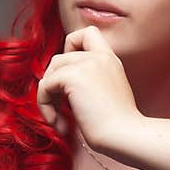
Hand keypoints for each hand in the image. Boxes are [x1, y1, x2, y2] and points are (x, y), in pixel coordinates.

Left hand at [36, 25, 141, 151]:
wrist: (124, 136)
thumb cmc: (117, 127)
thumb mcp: (107, 94)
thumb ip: (90, 80)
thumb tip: (58, 83)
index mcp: (110, 60)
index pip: (88, 33)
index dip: (71, 48)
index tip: (72, 77)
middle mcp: (100, 56)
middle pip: (59, 57)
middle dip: (54, 83)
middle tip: (61, 108)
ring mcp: (87, 63)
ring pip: (51, 71)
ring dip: (48, 97)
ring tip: (59, 119)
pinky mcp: (73, 76)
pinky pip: (45, 86)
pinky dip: (45, 106)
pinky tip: (59, 124)